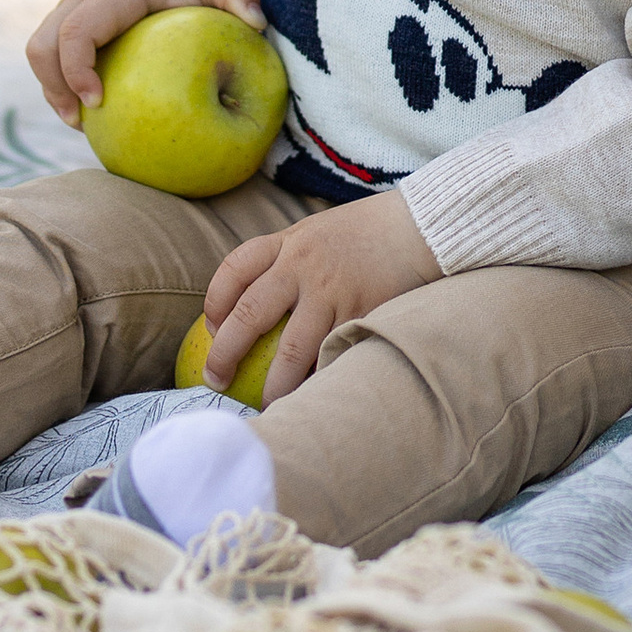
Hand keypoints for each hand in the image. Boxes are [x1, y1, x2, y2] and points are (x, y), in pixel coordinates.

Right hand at [24, 0, 262, 129]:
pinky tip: (87, 115)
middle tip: (82, 121)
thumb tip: (258, 23)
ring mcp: (65, 12)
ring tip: (81, 124)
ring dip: (52, 90)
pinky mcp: (62, 27)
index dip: (76, 68)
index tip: (97, 102)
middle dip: (54, 86)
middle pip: (42, 44)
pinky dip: (59, 86)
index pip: (76, 30)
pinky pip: (47, 58)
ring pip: (38, 51)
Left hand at [199, 190, 440, 406]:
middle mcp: (303, 265)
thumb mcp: (316, 232)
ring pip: (290, 350)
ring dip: (274, 384)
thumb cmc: (363, 234)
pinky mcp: (360, 315)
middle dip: (226, 353)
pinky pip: (330, 356)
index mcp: (288, 242)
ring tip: (265, 404)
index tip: (211, 329)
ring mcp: (332, 292)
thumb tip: (247, 306)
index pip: (234, 269)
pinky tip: (311, 394)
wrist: (419, 227)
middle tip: (215, 381)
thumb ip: (285, 260)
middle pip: (250, 314)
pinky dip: (316, 378)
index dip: (215, 302)